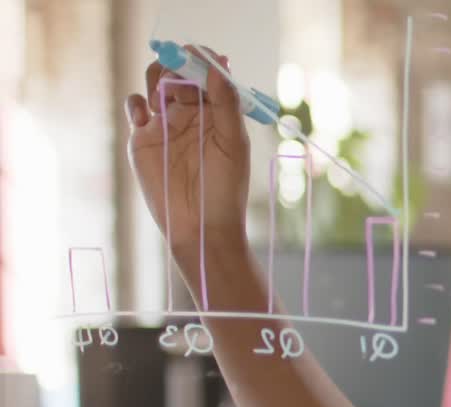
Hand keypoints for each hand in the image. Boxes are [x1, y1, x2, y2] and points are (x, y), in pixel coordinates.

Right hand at [125, 47, 250, 256]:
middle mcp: (191, 113)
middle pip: (178, 73)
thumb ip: (226, 105)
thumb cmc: (225, 189)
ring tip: (165, 94)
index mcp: (217, 112)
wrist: (200, 226)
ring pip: (155, 84)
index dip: (202, 60)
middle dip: (177, 66)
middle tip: (179, 74)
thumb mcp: (233, 144)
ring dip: (157, 78)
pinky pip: (135, 108)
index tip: (198, 54)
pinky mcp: (142, 139)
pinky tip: (147, 113)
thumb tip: (218, 66)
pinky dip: (136, 102)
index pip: (207, 74)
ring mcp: (165, 124)